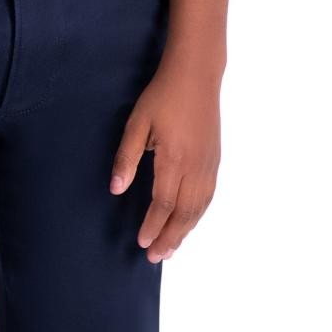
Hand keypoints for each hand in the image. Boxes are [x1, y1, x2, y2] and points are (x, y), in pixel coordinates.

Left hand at [110, 57, 221, 262]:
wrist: (197, 74)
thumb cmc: (163, 96)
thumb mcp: (137, 124)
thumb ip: (126, 158)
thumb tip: (116, 189)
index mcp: (174, 159)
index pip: (163, 204)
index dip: (152, 226)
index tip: (142, 243)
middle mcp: (196, 166)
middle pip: (184, 213)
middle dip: (169, 238)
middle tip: (156, 258)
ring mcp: (209, 164)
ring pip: (199, 208)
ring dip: (185, 231)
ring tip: (171, 249)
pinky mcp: (215, 160)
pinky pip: (208, 196)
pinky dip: (198, 216)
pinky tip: (189, 223)